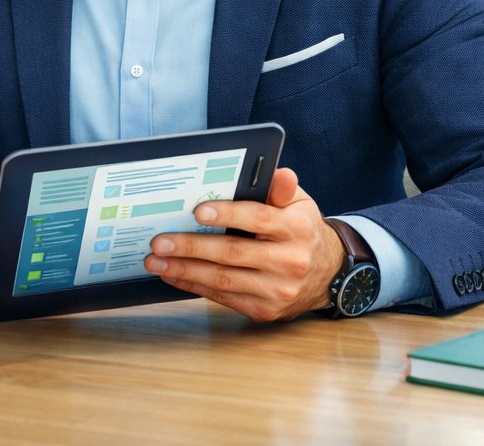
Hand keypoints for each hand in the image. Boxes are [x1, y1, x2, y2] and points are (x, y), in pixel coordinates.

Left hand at [142, 167, 344, 322]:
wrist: (326, 274)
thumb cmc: (302, 231)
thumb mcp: (299, 204)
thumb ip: (282, 189)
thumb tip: (279, 172)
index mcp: (297, 229)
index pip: (258, 219)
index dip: (227, 215)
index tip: (197, 211)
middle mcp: (290, 261)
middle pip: (233, 253)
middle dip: (191, 247)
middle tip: (161, 241)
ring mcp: (277, 290)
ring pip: (224, 280)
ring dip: (185, 270)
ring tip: (157, 261)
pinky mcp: (265, 310)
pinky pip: (224, 298)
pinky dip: (195, 286)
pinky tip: (174, 275)